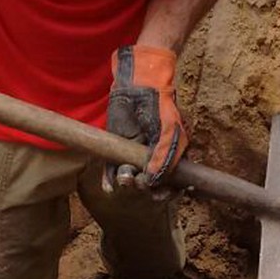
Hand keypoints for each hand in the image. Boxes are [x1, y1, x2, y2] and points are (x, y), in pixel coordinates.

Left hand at [103, 45, 188, 189]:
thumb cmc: (159, 106)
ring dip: (128, 182)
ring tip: (126, 177)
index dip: (167, 190)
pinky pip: (111, 169)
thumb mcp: (169, 130)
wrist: (138, 84)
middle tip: (141, 181)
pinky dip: (109, 180)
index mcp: (170, 154)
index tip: (160, 193)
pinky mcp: (116, 148)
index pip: (171, 180)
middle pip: (149, 182)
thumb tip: (155, 180)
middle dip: (145, 186)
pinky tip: (108, 188)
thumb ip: (164, 155)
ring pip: (130, 177)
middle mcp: (152, 157)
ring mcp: (133, 153)